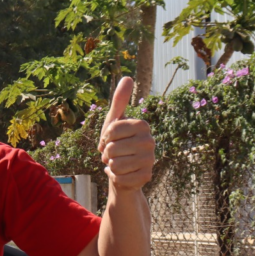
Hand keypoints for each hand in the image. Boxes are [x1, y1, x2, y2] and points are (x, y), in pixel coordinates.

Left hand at [97, 77, 154, 191]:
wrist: (122, 170)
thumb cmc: (116, 143)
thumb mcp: (114, 121)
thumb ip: (119, 101)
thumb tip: (127, 77)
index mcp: (142, 125)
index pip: (110, 130)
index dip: (104, 138)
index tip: (110, 140)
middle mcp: (150, 141)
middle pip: (111, 148)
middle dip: (106, 154)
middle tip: (114, 154)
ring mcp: (150, 160)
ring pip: (115, 164)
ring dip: (111, 166)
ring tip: (118, 162)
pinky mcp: (146, 177)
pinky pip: (119, 178)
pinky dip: (115, 177)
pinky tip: (123, 174)